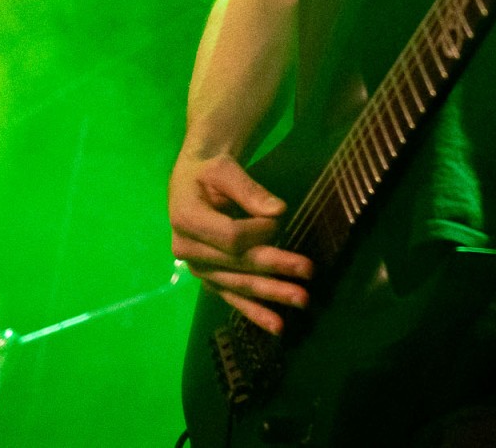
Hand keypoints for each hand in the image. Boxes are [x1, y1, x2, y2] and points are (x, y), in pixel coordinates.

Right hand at [168, 149, 312, 334]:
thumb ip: (248, 189)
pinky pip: (232, 297)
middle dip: (275, 268)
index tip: (278, 218)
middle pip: (239, 264)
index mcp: (186, 220)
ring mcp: (197, 269)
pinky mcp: (209, 279)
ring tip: (302, 300)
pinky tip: (277, 325)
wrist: (192, 183)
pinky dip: (254, 312)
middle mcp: (187, 250)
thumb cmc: (208, 172)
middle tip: (309, 272)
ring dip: (271, 294)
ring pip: (239, 284)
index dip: (259, 231)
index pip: (231, 237)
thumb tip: (278, 212)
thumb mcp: (224, 169)